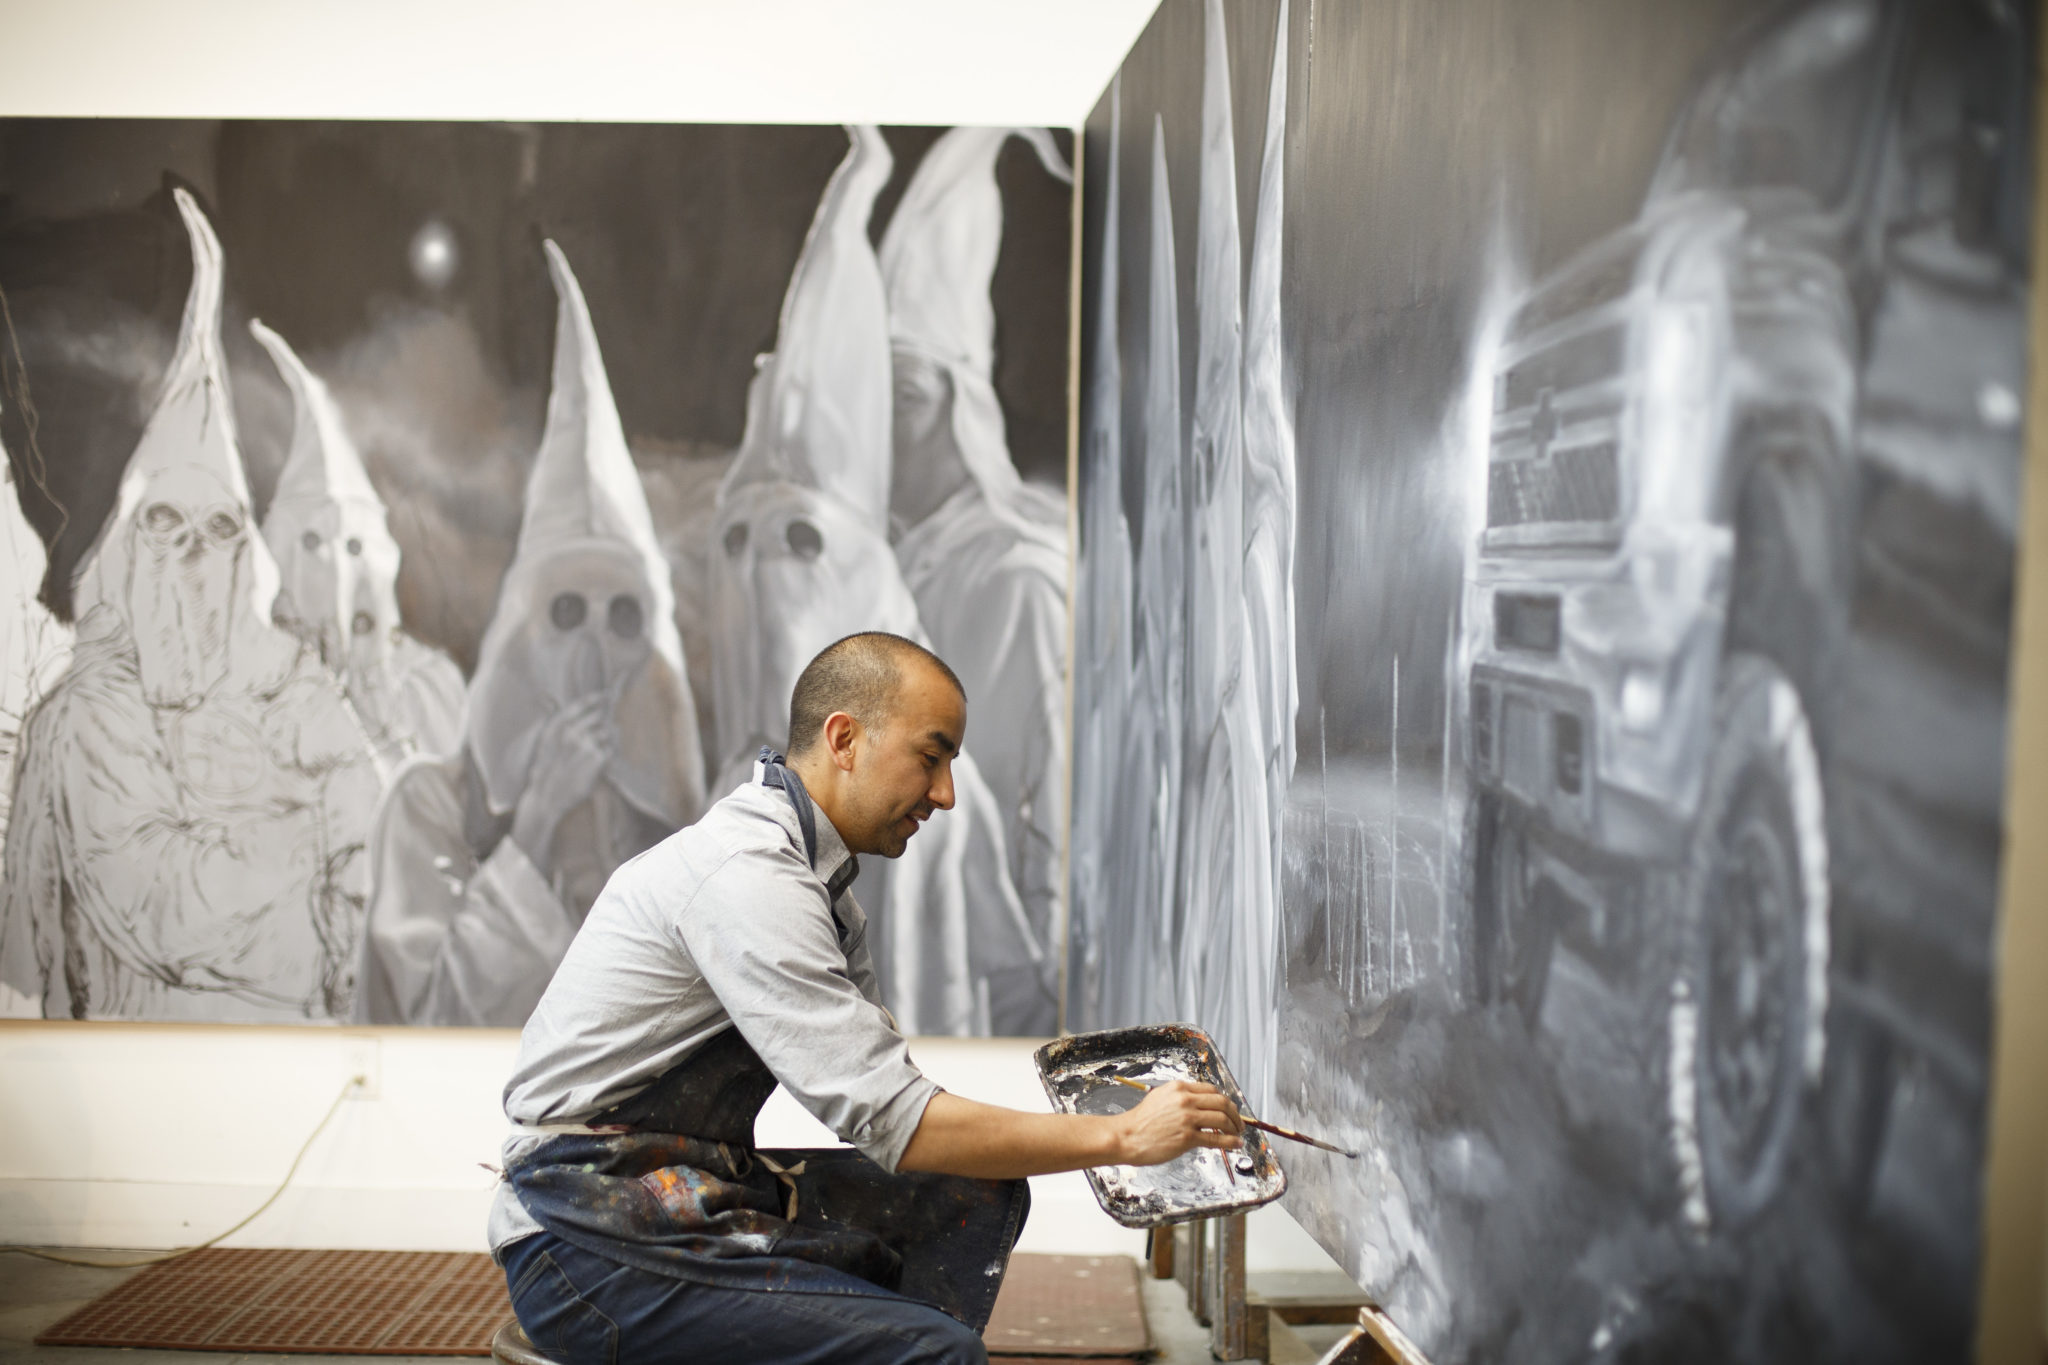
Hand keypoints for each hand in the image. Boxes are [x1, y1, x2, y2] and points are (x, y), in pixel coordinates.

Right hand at [511, 691, 616, 872]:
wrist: (546, 798)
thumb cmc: (546, 773)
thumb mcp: (546, 746)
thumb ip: (561, 729)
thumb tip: (576, 713)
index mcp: (555, 729)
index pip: (577, 708)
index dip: (592, 700)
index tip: (604, 694)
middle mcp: (571, 734)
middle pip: (598, 718)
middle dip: (604, 721)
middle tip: (607, 726)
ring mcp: (585, 745)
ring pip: (607, 734)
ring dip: (608, 740)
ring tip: (599, 754)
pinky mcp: (597, 759)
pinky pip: (611, 751)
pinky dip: (609, 756)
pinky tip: (601, 764)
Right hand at [1114, 1081, 1242, 1166]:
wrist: (1126, 1136)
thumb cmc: (1141, 1121)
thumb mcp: (1160, 1098)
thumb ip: (1180, 1098)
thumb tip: (1201, 1105)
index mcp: (1179, 1088)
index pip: (1212, 1090)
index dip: (1225, 1101)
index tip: (1229, 1109)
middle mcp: (1185, 1100)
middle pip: (1221, 1102)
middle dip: (1235, 1114)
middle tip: (1239, 1123)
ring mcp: (1187, 1118)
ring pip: (1222, 1119)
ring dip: (1235, 1128)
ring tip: (1237, 1135)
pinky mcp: (1187, 1137)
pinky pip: (1216, 1139)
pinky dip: (1230, 1142)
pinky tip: (1235, 1145)